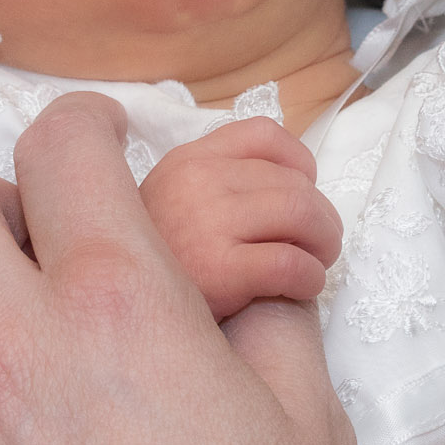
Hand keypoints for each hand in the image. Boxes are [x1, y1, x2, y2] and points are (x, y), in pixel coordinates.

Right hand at [140, 116, 341, 318]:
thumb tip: (290, 181)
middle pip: (294, 182)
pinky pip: (292, 264)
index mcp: (188, 160)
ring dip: (324, 243)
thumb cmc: (158, 264)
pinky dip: (310, 277)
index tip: (304, 190)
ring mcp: (207, 222)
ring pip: (302, 215)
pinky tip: (302, 287)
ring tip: (316, 262)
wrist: (120, 310)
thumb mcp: (169, 201)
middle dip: (322, 216)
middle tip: (322, 243)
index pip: (263, 134)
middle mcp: (197, 180)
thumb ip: (214, 181)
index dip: (300, 162)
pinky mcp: (220, 271)